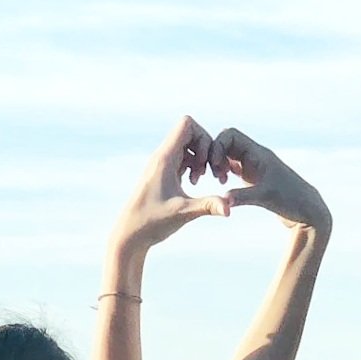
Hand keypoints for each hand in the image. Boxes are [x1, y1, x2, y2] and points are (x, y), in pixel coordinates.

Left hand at [110, 115, 230, 259]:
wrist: (129, 235)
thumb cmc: (151, 223)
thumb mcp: (183, 213)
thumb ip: (208, 206)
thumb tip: (230, 209)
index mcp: (164, 158)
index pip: (187, 124)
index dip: (203, 137)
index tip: (205, 161)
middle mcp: (161, 157)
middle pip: (189, 132)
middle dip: (204, 148)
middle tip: (206, 172)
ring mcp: (161, 166)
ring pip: (186, 147)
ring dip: (198, 159)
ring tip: (198, 180)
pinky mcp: (161, 175)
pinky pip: (181, 159)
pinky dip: (191, 166)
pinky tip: (191, 185)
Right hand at [209, 127, 330, 233]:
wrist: (307, 210)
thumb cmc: (291, 201)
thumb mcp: (266, 197)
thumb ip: (242, 196)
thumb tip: (222, 200)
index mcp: (259, 153)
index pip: (231, 135)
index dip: (217, 147)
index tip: (215, 167)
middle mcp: (255, 156)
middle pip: (226, 142)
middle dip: (214, 155)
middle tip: (214, 175)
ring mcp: (254, 166)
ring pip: (228, 155)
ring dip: (218, 164)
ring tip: (220, 181)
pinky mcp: (253, 178)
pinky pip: (233, 167)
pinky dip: (224, 172)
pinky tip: (224, 186)